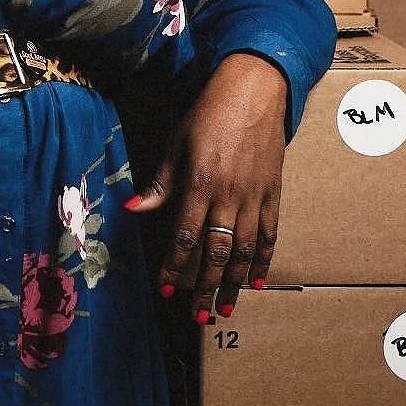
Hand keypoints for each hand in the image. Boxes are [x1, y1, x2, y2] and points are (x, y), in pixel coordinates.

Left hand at [125, 51, 287, 321]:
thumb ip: (159, 184)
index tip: (165, 290)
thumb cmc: (209, 114)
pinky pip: (271, 233)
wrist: (254, 90)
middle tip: (198, 315)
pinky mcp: (274, 192)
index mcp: (200, 183)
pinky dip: (264, 259)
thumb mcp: (176, 144)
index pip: (184, 236)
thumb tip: (132, 210)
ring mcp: (255, 196)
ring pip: (245, 250)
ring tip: (226, 309)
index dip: (174, 266)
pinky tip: (257, 281)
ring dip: (235, 283)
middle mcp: (229, 195)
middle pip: (217, 252)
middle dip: (205, 287)